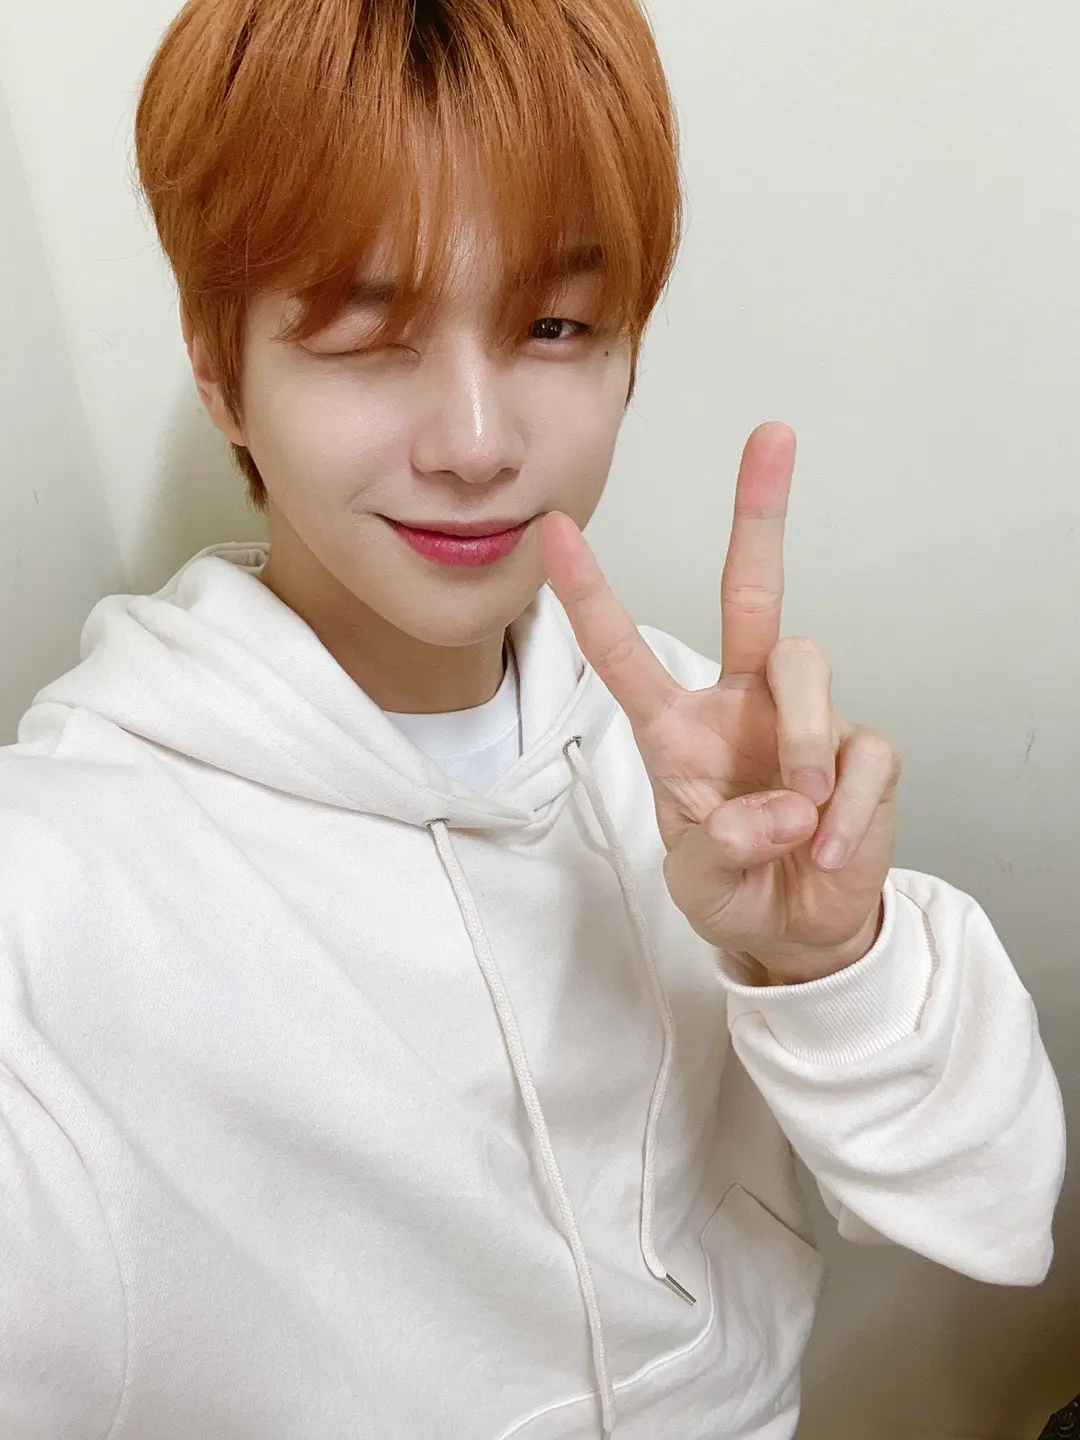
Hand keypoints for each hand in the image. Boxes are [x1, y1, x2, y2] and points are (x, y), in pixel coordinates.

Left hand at [540, 423, 899, 985]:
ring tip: (799, 816)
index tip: (555, 527)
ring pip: (808, 665)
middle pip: (752, 593)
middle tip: (772, 434)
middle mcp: (741, 703)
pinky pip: (863, 753)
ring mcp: (805, 720)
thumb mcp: (700, 881)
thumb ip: (722, 846)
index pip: (624, 652)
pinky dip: (847, 810)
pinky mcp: (863, 751)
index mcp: (678, 726)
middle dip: (759, 514)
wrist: (801, 929)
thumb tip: (783, 807)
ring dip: (802, 740)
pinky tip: (827, 849)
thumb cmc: (736, 886)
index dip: (590, 594)